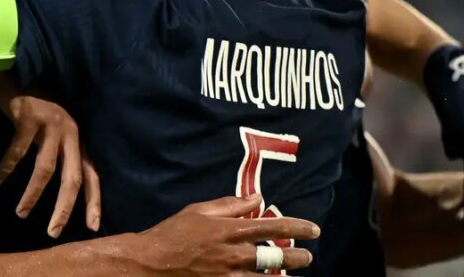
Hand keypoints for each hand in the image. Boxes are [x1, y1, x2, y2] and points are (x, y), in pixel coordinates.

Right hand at [0, 85, 99, 238]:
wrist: (17, 70)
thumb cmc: (34, 108)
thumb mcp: (51, 133)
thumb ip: (57, 154)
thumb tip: (60, 191)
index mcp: (77, 139)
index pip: (91, 174)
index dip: (93, 200)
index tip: (92, 227)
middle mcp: (70, 132)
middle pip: (73, 176)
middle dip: (65, 207)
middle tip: (53, 232)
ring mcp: (51, 123)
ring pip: (46, 168)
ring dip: (33, 194)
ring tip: (21, 213)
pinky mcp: (30, 116)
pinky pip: (19, 149)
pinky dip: (8, 167)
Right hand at [134, 195, 317, 275]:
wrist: (149, 264)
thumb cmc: (172, 234)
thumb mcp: (199, 211)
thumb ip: (230, 205)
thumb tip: (257, 198)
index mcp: (230, 231)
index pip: (273, 227)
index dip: (298, 228)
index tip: (314, 230)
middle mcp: (234, 256)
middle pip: (276, 257)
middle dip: (297, 257)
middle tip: (308, 257)